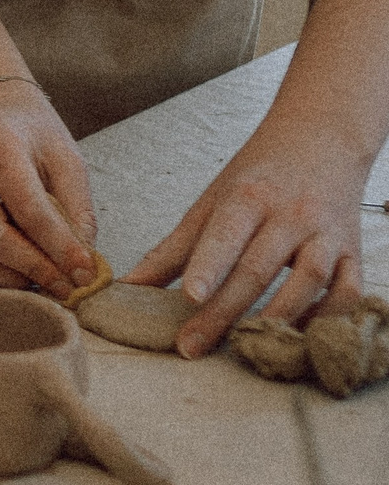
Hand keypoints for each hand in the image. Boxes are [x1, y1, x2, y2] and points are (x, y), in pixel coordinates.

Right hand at [0, 79, 96, 296]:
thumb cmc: (30, 135)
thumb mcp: (66, 158)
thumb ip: (77, 209)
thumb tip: (82, 263)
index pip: (28, 208)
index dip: (59, 247)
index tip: (85, 274)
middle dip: (32, 268)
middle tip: (65, 287)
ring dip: (9, 276)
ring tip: (43, 282)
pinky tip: (16, 271)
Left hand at [126, 120, 367, 358]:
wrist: (322, 138)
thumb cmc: (258, 175)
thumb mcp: (211, 201)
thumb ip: (172, 248)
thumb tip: (129, 286)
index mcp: (249, 196)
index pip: (226, 234)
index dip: (209, 266)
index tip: (190, 296)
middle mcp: (292, 214)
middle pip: (257, 268)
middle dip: (223, 312)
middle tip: (191, 345)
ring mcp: (326, 233)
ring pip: (308, 282)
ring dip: (277, 318)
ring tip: (244, 346)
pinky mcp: (353, 251)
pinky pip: (348, 291)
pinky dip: (327, 316)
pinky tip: (297, 333)